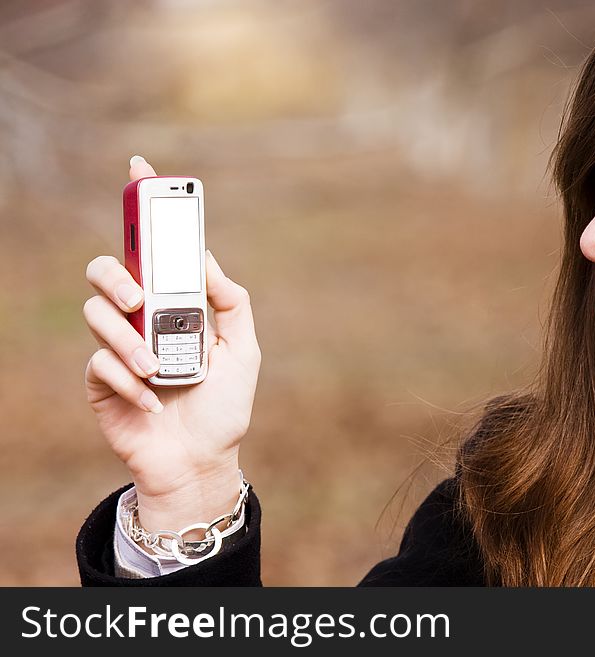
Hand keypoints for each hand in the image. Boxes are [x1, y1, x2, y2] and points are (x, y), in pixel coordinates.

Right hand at [83, 156, 260, 533]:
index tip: (141, 168)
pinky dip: (129, 381)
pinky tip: (154, 401)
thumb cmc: (224, 406)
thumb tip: (206, 258)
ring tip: (158, 370)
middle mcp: (142, 318)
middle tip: (139, 300)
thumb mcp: (244, 350)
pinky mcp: (101, 380)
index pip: (155, 250)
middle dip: (117, 277)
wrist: (202, 460)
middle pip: (107, 269)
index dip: (145, 208)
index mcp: (177, 304)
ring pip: (96, 313)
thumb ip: (230, 303)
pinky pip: (99, 362)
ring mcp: (118, 346)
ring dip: (130, 342)